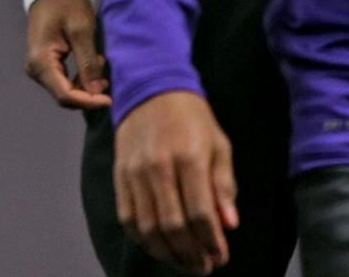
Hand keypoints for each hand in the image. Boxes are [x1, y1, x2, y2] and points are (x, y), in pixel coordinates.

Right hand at [25, 0, 109, 109]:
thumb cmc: (67, 5)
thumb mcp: (81, 31)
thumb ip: (88, 63)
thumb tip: (96, 92)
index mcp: (41, 61)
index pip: (65, 94)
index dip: (88, 101)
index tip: (110, 100)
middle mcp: (35, 69)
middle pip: (64, 96)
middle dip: (88, 92)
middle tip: (106, 74)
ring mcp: (38, 68)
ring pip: (65, 90)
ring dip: (86, 84)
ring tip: (99, 61)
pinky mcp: (45, 65)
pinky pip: (64, 81)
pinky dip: (81, 78)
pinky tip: (91, 62)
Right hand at [114, 90, 237, 274]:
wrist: (151, 88)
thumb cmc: (193, 119)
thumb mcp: (220, 145)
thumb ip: (224, 185)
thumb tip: (229, 224)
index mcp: (189, 157)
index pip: (200, 213)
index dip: (212, 242)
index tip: (221, 257)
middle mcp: (158, 166)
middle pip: (173, 226)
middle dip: (191, 254)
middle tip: (203, 267)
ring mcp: (135, 172)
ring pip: (148, 227)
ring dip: (167, 253)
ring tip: (184, 263)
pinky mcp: (119, 174)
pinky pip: (127, 217)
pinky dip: (142, 239)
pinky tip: (158, 247)